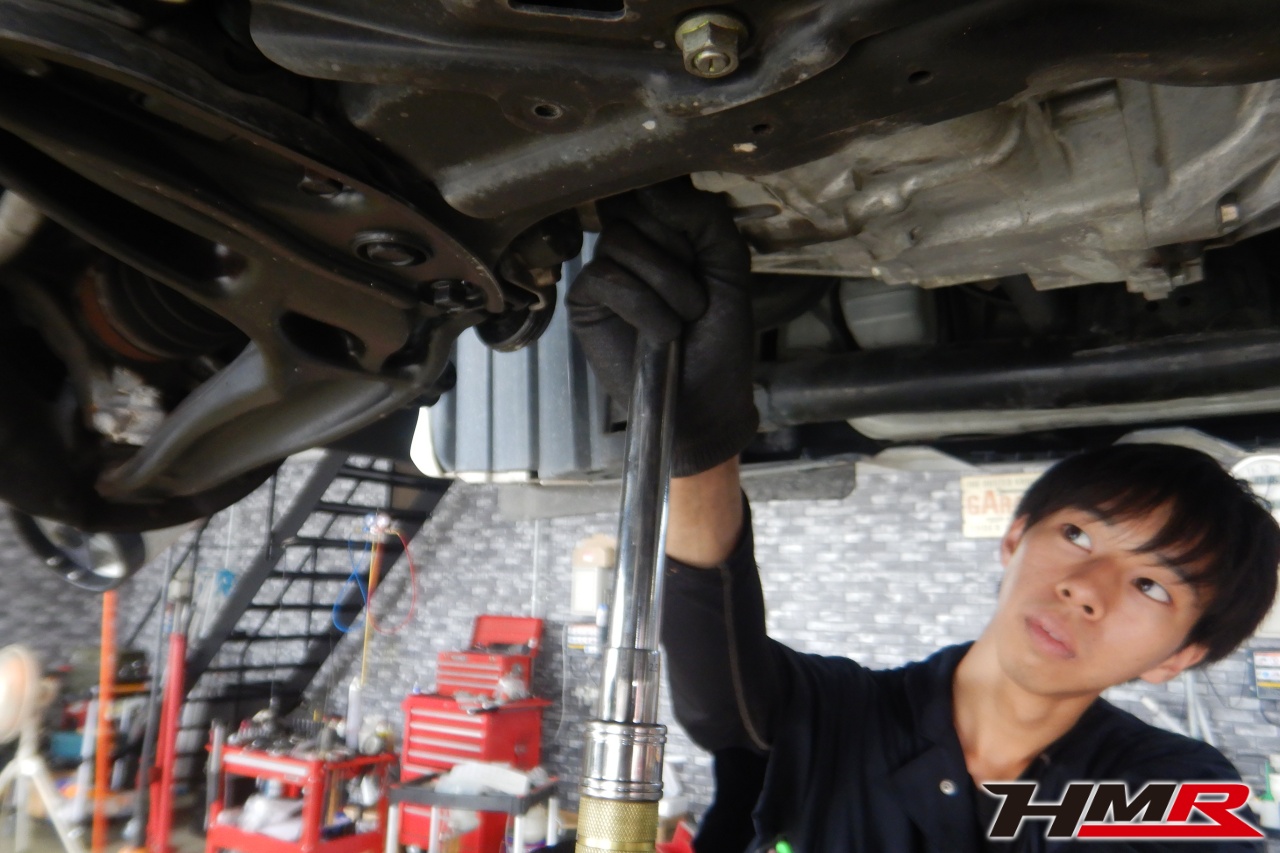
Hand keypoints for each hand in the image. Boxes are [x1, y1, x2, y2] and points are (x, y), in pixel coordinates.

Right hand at [568, 180, 757, 476]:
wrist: (706, 400)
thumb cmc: (720, 340)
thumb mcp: (729, 269)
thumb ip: (706, 218)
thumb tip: (659, 186)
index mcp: (668, 230)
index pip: (657, 188)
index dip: (679, 216)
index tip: (699, 253)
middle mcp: (633, 244)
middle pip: (636, 208)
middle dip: (677, 254)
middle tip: (696, 296)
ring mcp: (606, 271)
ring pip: (621, 241)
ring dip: (665, 284)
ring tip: (683, 319)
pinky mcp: (586, 301)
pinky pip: (605, 276)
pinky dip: (642, 306)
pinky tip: (659, 333)